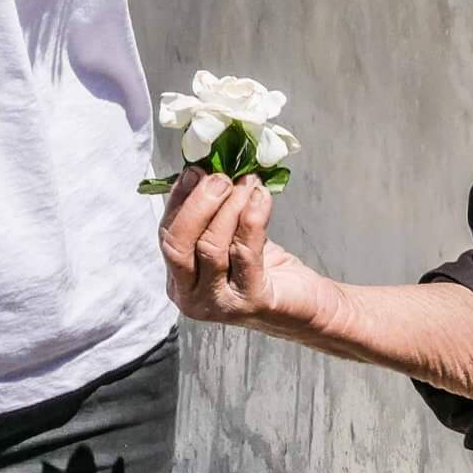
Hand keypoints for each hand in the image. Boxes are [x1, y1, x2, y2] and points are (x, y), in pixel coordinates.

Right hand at [159, 171, 336, 331]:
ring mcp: (217, 304)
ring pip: (210, 248)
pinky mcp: (250, 303)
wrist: (305, 303)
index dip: (180, 198)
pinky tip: (261, 197)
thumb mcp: (233, 235)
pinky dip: (252, 219)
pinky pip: (245, 255)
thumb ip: (216, 211)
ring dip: (231, 207)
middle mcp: (190, 295)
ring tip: (248, 183)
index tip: (196, 169)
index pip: (167, 233)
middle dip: (198, 204)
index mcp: (179, 278)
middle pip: (177, 245)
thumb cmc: (266, 267)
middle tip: (221, 177)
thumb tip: (208, 168)